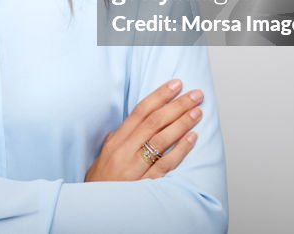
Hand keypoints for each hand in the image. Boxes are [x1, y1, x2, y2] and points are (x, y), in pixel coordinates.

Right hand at [84, 79, 202, 181]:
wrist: (96, 209)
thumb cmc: (101, 181)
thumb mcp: (104, 154)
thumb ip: (118, 138)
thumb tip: (133, 122)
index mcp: (116, 140)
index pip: (140, 111)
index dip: (160, 96)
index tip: (176, 84)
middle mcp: (125, 151)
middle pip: (154, 122)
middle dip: (177, 105)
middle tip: (195, 95)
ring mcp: (135, 168)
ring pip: (161, 140)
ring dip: (182, 123)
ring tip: (197, 112)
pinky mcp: (144, 184)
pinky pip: (165, 165)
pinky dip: (180, 150)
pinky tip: (192, 138)